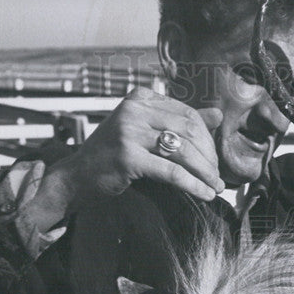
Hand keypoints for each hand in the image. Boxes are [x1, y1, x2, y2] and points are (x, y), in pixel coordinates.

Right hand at [23, 90, 225, 233]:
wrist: (76, 176)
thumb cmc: (112, 155)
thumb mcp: (144, 131)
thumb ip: (178, 122)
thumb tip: (218, 115)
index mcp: (140, 98)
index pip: (187, 114)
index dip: (207, 139)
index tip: (214, 160)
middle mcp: (134, 110)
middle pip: (189, 130)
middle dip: (209, 157)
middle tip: (217, 177)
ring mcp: (129, 132)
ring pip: (183, 151)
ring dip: (205, 172)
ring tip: (215, 187)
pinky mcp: (128, 157)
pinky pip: (171, 172)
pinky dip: (192, 184)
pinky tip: (204, 194)